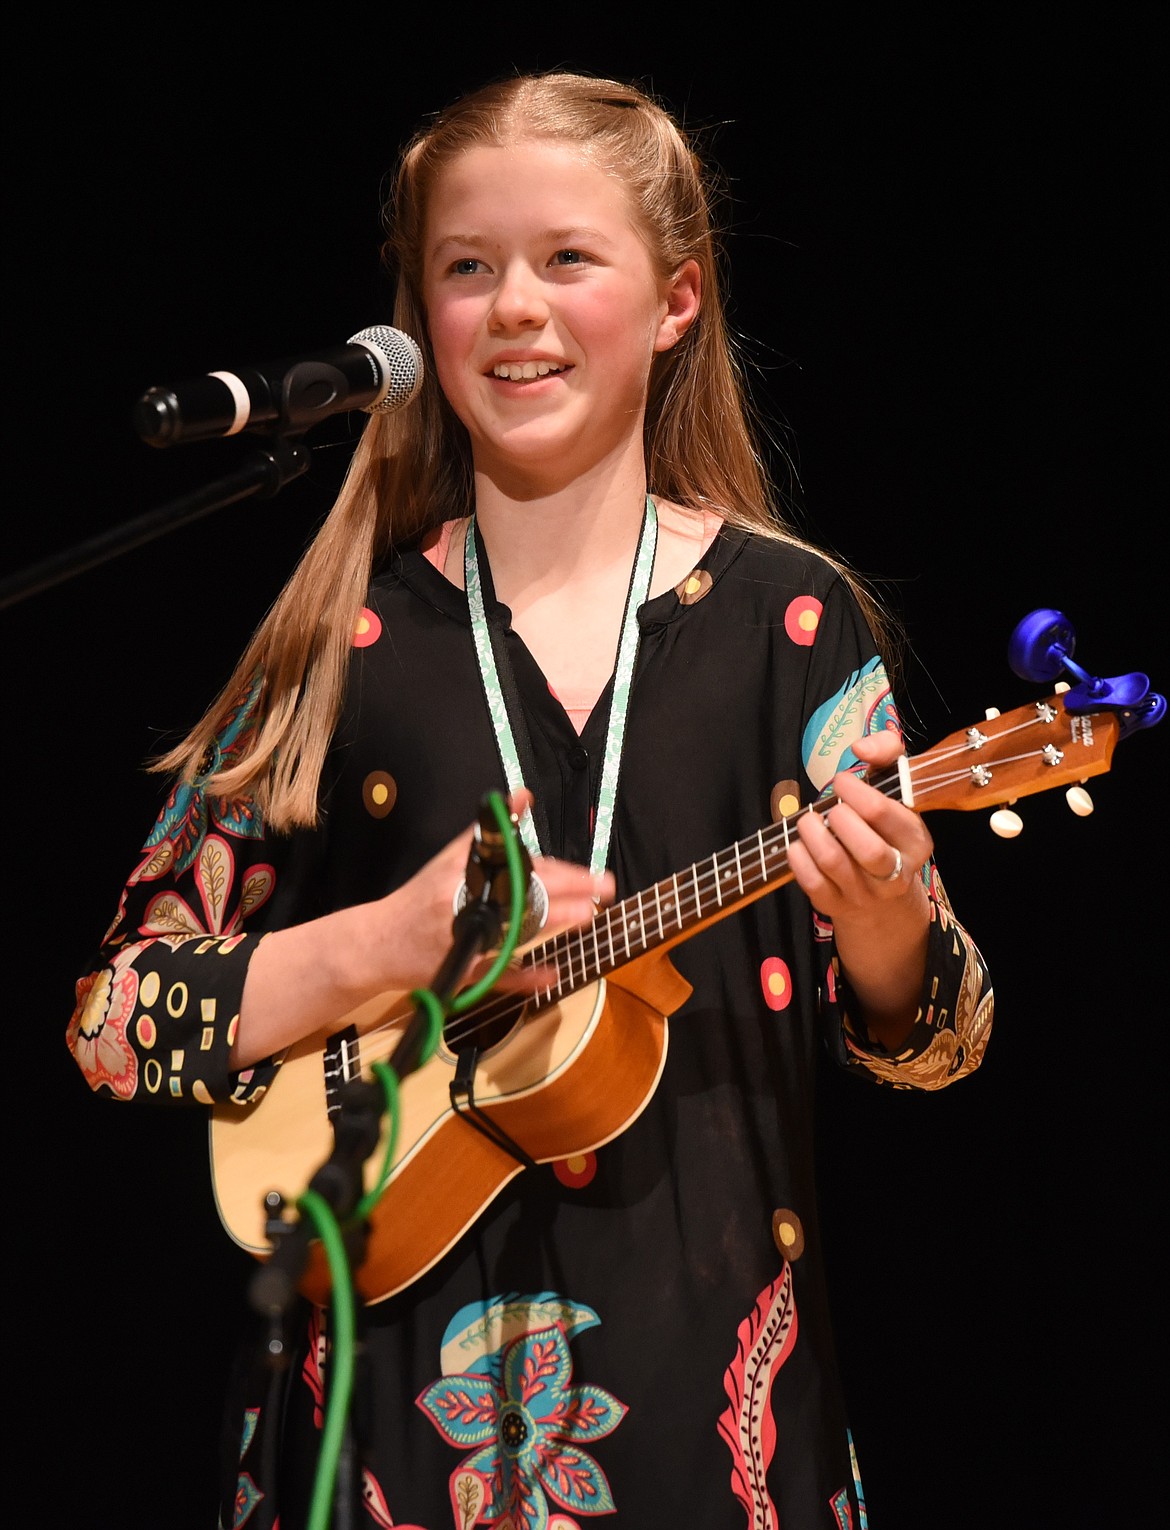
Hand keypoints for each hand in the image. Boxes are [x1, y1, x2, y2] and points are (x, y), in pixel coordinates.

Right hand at [234, 791, 612, 1068]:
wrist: (376, 944)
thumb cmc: (421, 897)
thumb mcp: (451, 857)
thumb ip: (491, 830)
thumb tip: (524, 795)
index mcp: (460, 874)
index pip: (518, 868)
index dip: (558, 871)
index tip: (590, 873)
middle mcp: (462, 904)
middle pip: (523, 896)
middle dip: (568, 892)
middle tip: (604, 889)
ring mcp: (464, 940)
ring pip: (516, 932)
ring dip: (554, 923)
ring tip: (588, 916)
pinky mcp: (464, 971)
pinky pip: (499, 977)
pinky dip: (526, 978)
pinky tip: (552, 974)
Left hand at [789, 730, 931, 919]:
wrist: (882, 897)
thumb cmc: (884, 828)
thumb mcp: (895, 787)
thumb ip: (887, 752)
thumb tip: (861, 747)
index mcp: (916, 841)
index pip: (883, 813)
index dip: (855, 791)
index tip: (842, 782)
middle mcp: (895, 871)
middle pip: (867, 847)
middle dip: (839, 817)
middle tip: (830, 807)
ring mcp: (865, 893)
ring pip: (834, 863)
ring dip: (812, 833)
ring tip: (809, 821)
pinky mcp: (836, 905)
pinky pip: (812, 883)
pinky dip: (798, 858)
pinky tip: (800, 845)